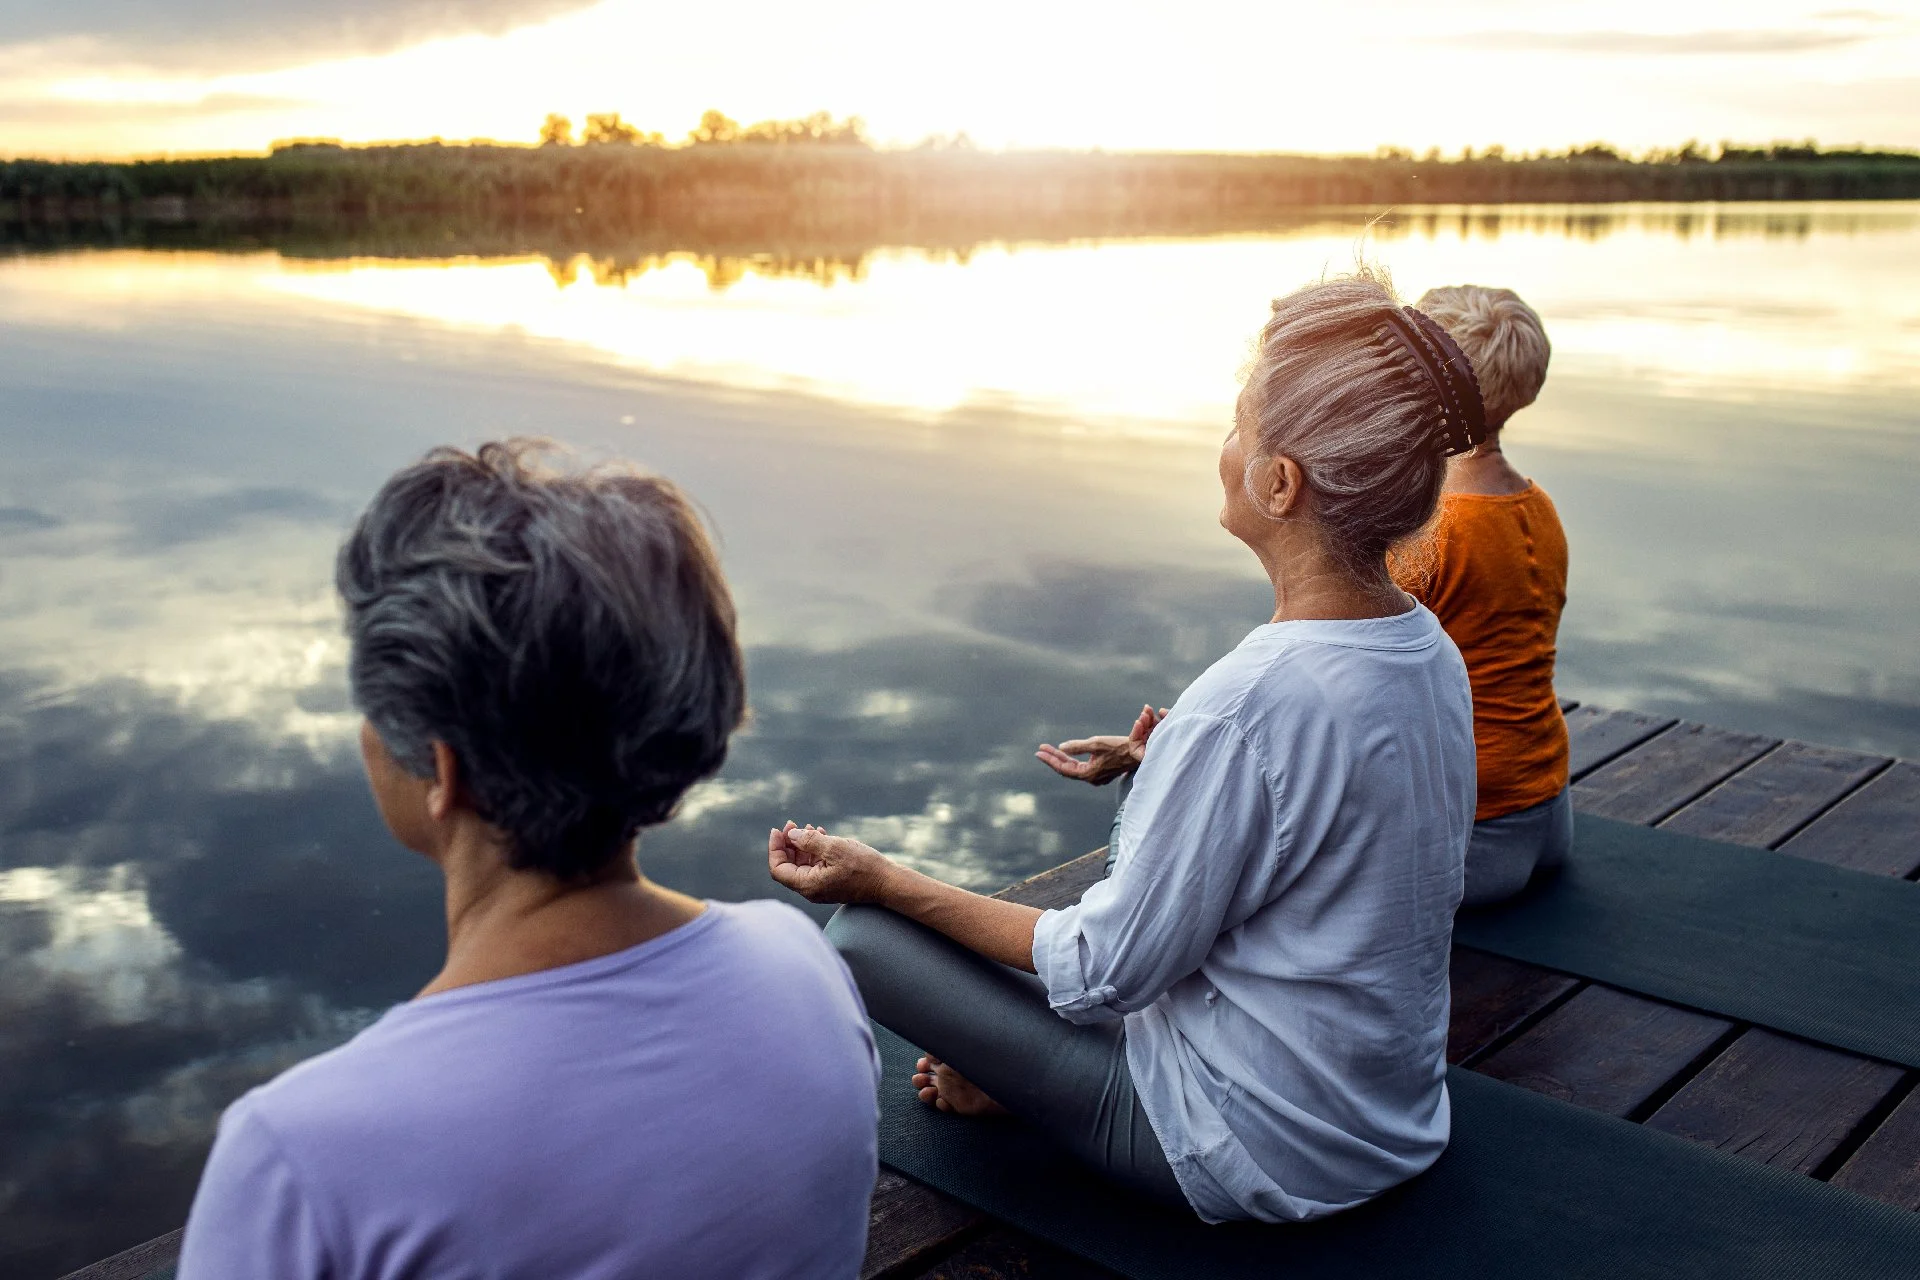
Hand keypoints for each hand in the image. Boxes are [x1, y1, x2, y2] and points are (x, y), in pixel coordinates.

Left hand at [768, 822, 896, 904]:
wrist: (887, 882)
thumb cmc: (863, 866)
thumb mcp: (834, 848)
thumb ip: (809, 841)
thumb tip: (791, 835)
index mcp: (808, 885)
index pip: (778, 869)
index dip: (775, 848)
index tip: (778, 830)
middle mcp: (811, 889)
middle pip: (788, 866)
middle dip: (787, 844)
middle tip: (792, 824)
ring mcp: (821, 886)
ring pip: (802, 864)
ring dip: (802, 844)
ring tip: (808, 827)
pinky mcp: (831, 882)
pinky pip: (815, 865)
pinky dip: (814, 850)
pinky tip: (821, 834)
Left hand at [1035, 704, 1166, 785]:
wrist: (1140, 753)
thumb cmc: (1119, 747)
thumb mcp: (1096, 743)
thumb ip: (1078, 746)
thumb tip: (1061, 747)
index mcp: (1088, 774)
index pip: (1063, 768)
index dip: (1050, 759)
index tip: (1039, 751)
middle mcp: (1091, 778)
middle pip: (1067, 768)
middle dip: (1053, 758)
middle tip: (1041, 749)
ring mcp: (1096, 777)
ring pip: (1074, 768)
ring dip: (1062, 758)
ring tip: (1049, 750)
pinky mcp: (1101, 772)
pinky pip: (1081, 767)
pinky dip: (1073, 760)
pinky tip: (1067, 755)